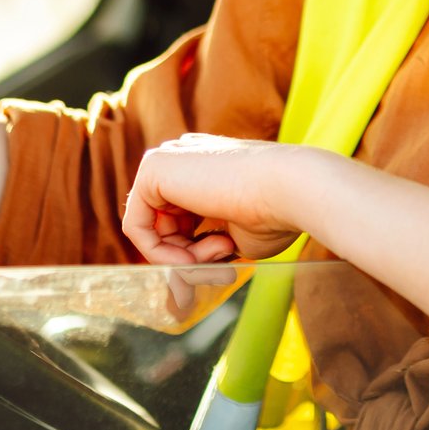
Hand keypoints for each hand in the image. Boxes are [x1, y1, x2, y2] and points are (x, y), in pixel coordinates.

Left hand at [120, 134, 330, 266]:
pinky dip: (159, 254)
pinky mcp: (153, 168)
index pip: (182, 222)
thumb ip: (206, 244)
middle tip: (222, 270)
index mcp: (206, 167)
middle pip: (165, 227)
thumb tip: (181, 270)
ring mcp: (168, 160)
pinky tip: (190, 257)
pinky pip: (136, 226)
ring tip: (219, 256)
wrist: (292, 188)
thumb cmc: (277, 214)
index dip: (199, 254)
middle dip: (189, 260)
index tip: (226, 266)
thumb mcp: (235, 235)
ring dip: (182, 261)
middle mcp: (185, 159)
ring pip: (152, 231)